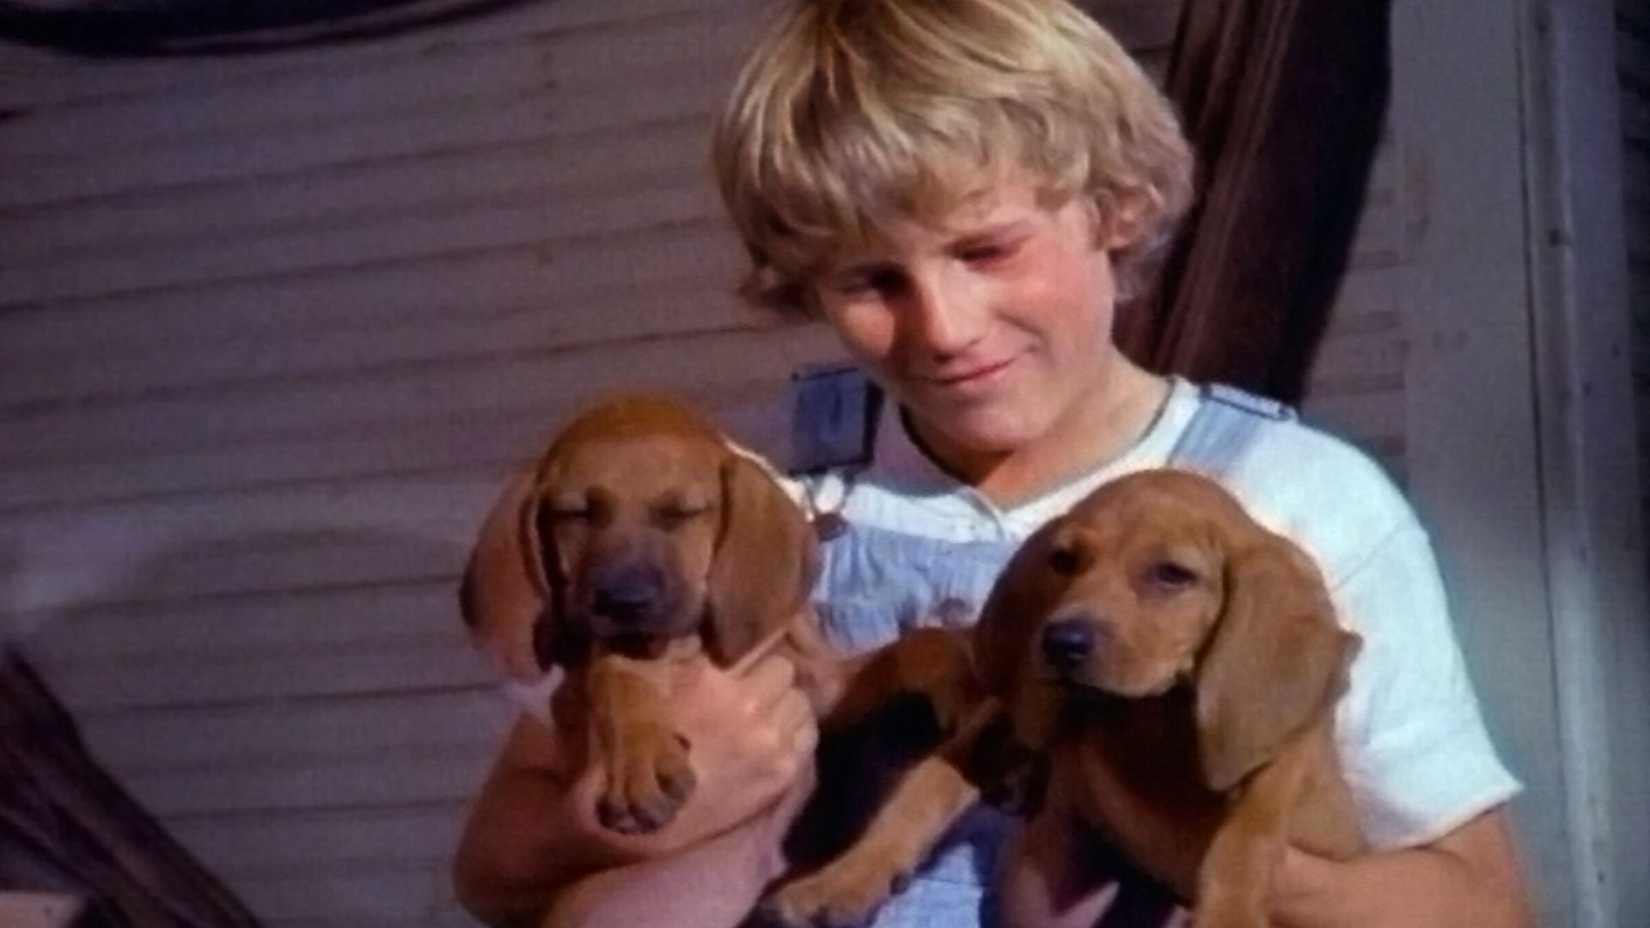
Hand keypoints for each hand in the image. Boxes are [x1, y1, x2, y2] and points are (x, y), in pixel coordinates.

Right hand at [571, 646, 818, 856]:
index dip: (750, 656)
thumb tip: (701, 627)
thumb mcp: (630, 677)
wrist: (634, 815)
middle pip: (786, 674)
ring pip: (802, 706)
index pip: (761, 648)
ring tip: (765, 716)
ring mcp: (771, 746)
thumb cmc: (625, 743)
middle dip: (770, 679)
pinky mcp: (779, 778)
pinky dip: (794, 735)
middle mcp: (751, 709)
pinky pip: (806, 740)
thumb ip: (672, 647)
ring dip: (785, 706)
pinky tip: (773, 741)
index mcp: (714, 681)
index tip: (740, 665)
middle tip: (752, 690)